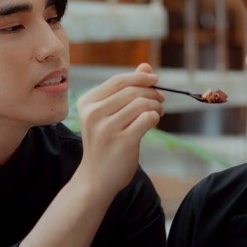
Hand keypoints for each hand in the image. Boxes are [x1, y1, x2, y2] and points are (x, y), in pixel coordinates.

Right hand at [74, 63, 163, 196]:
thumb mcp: (108, 114)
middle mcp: (93, 114)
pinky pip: (147, 119)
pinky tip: (154, 121)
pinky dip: (155, 117)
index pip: (118, 80)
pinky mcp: (122, 142)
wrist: (96, 179)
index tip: (155, 81)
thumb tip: (146, 67)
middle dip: (152, 92)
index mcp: (87, 102)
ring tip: (158, 112)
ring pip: (142, 103)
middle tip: (160, 100)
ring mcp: (106, 128)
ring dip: (156, 105)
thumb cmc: (104, 143)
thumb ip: (125, 90)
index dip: (140, 77)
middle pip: (132, 90)